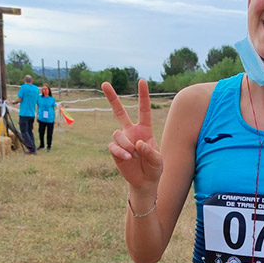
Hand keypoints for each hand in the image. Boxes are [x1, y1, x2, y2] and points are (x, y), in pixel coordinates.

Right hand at [103, 79, 162, 193]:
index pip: (143, 110)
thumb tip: (137, 143)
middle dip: (112, 97)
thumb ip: (150, 151)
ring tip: (134, 155)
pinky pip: (113, 146)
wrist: (144, 181)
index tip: (142, 81)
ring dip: (126, 144)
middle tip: (105, 83)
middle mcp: (131, 131)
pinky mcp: (114, 150)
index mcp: (145, 129)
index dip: (143, 95)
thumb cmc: (154, 168)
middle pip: (119, 112)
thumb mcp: (158, 160)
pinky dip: (121, 151)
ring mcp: (122, 140)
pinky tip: (128, 158)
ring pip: (117, 133)